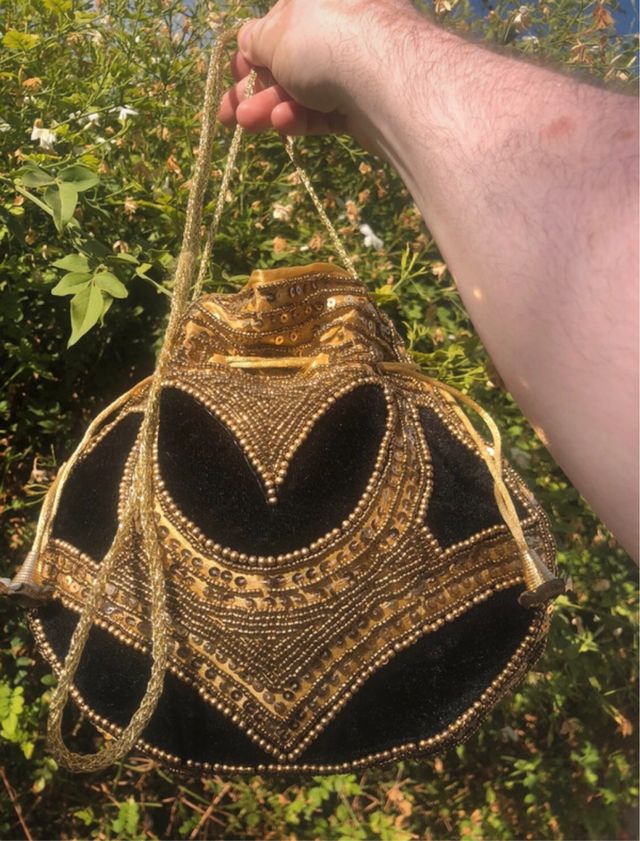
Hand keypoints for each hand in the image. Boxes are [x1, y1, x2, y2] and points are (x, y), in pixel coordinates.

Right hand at [218, 0, 414, 152]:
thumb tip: (248, 43)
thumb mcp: (275, 32)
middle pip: (290, 61)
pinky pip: (327, 112)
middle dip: (255, 89)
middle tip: (228, 115)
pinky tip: (282, 124)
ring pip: (305, 90)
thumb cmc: (324, 42)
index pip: (278, 23)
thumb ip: (256, 39)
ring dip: (271, 107)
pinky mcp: (365, 104)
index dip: (251, 52)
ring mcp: (356, 67)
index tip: (233, 77)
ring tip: (246, 124)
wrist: (385, 81)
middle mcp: (342, 25)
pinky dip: (303, 118)